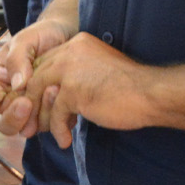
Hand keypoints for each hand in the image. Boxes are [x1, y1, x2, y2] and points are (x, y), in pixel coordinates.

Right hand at [0, 11, 73, 129]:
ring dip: (38, 115)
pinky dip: (57, 115)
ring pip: (28, 127)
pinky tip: (64, 96)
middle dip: (14, 116)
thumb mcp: (25, 40)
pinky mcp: (52, 111)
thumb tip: (17, 85)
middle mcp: (13, 97)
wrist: (68, 36)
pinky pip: (51, 123)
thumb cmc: (41, 35)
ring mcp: (33, 107)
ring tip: (52, 90)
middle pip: (6, 121)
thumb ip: (17, 59)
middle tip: (26, 103)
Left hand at [19, 32, 151, 147]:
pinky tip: (65, 140)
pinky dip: (58, 130)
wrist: (152, 93)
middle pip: (36, 77)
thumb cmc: (130, 87)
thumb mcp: (98, 70)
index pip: (44, 62)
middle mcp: (69, 52)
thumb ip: (76, 74)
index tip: (39, 104)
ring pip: (40, 96)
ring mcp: (69, 70)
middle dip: (33, 102)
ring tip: (48, 133)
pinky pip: (55, 114)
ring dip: (43, 118)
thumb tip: (55, 94)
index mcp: (76, 44)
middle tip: (35, 122)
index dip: (38, 85)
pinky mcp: (73, 91)